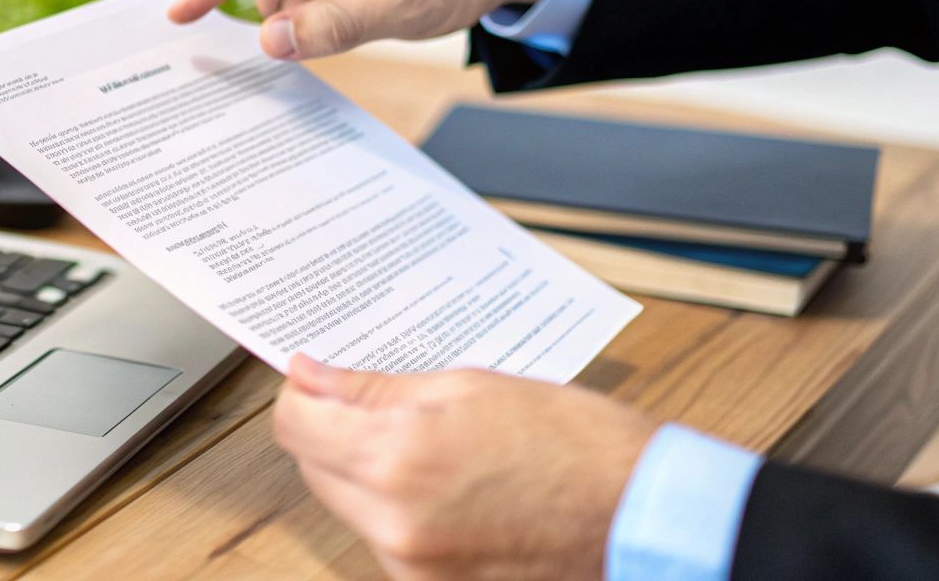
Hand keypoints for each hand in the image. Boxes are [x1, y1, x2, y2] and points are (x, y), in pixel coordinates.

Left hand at [272, 354, 655, 580]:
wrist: (642, 514)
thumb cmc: (578, 444)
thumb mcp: (473, 387)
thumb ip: (379, 388)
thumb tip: (314, 377)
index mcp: (399, 458)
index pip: (296, 425)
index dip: (301, 392)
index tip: (315, 375)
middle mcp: (394, 522)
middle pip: (313, 467)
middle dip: (331, 428)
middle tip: (371, 397)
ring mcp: (412, 564)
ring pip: (347, 504)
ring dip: (363, 467)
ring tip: (424, 436)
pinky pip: (384, 536)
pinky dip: (395, 504)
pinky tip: (443, 476)